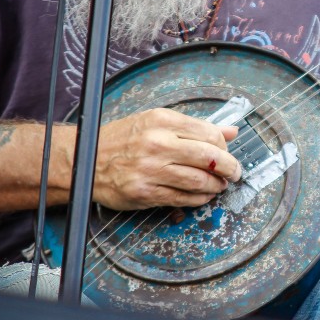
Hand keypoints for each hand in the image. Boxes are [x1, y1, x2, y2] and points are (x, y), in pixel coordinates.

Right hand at [92, 108, 241, 209]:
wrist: (85, 159)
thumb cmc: (124, 138)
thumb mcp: (158, 122)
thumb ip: (197, 127)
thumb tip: (233, 131)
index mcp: (163, 121)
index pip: (209, 134)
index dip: (225, 146)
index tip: (228, 153)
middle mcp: (158, 143)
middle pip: (209, 157)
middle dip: (230, 168)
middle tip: (235, 173)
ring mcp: (150, 170)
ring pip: (199, 181)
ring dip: (216, 186)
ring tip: (219, 185)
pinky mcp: (144, 193)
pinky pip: (182, 198)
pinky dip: (199, 199)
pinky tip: (203, 195)